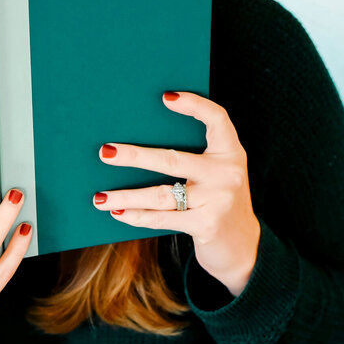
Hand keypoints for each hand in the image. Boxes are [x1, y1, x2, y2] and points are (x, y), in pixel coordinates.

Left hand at [94, 91, 260, 295]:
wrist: (243, 246)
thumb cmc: (219, 202)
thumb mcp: (218, 174)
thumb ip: (195, 157)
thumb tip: (138, 146)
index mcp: (231, 153)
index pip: (217, 118)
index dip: (194, 105)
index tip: (166, 97)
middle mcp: (227, 174)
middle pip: (172, 159)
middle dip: (134, 156)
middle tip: (105, 152)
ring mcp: (217, 201)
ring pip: (160, 194)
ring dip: (126, 196)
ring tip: (100, 197)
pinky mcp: (206, 225)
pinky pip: (162, 218)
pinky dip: (136, 216)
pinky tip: (117, 212)